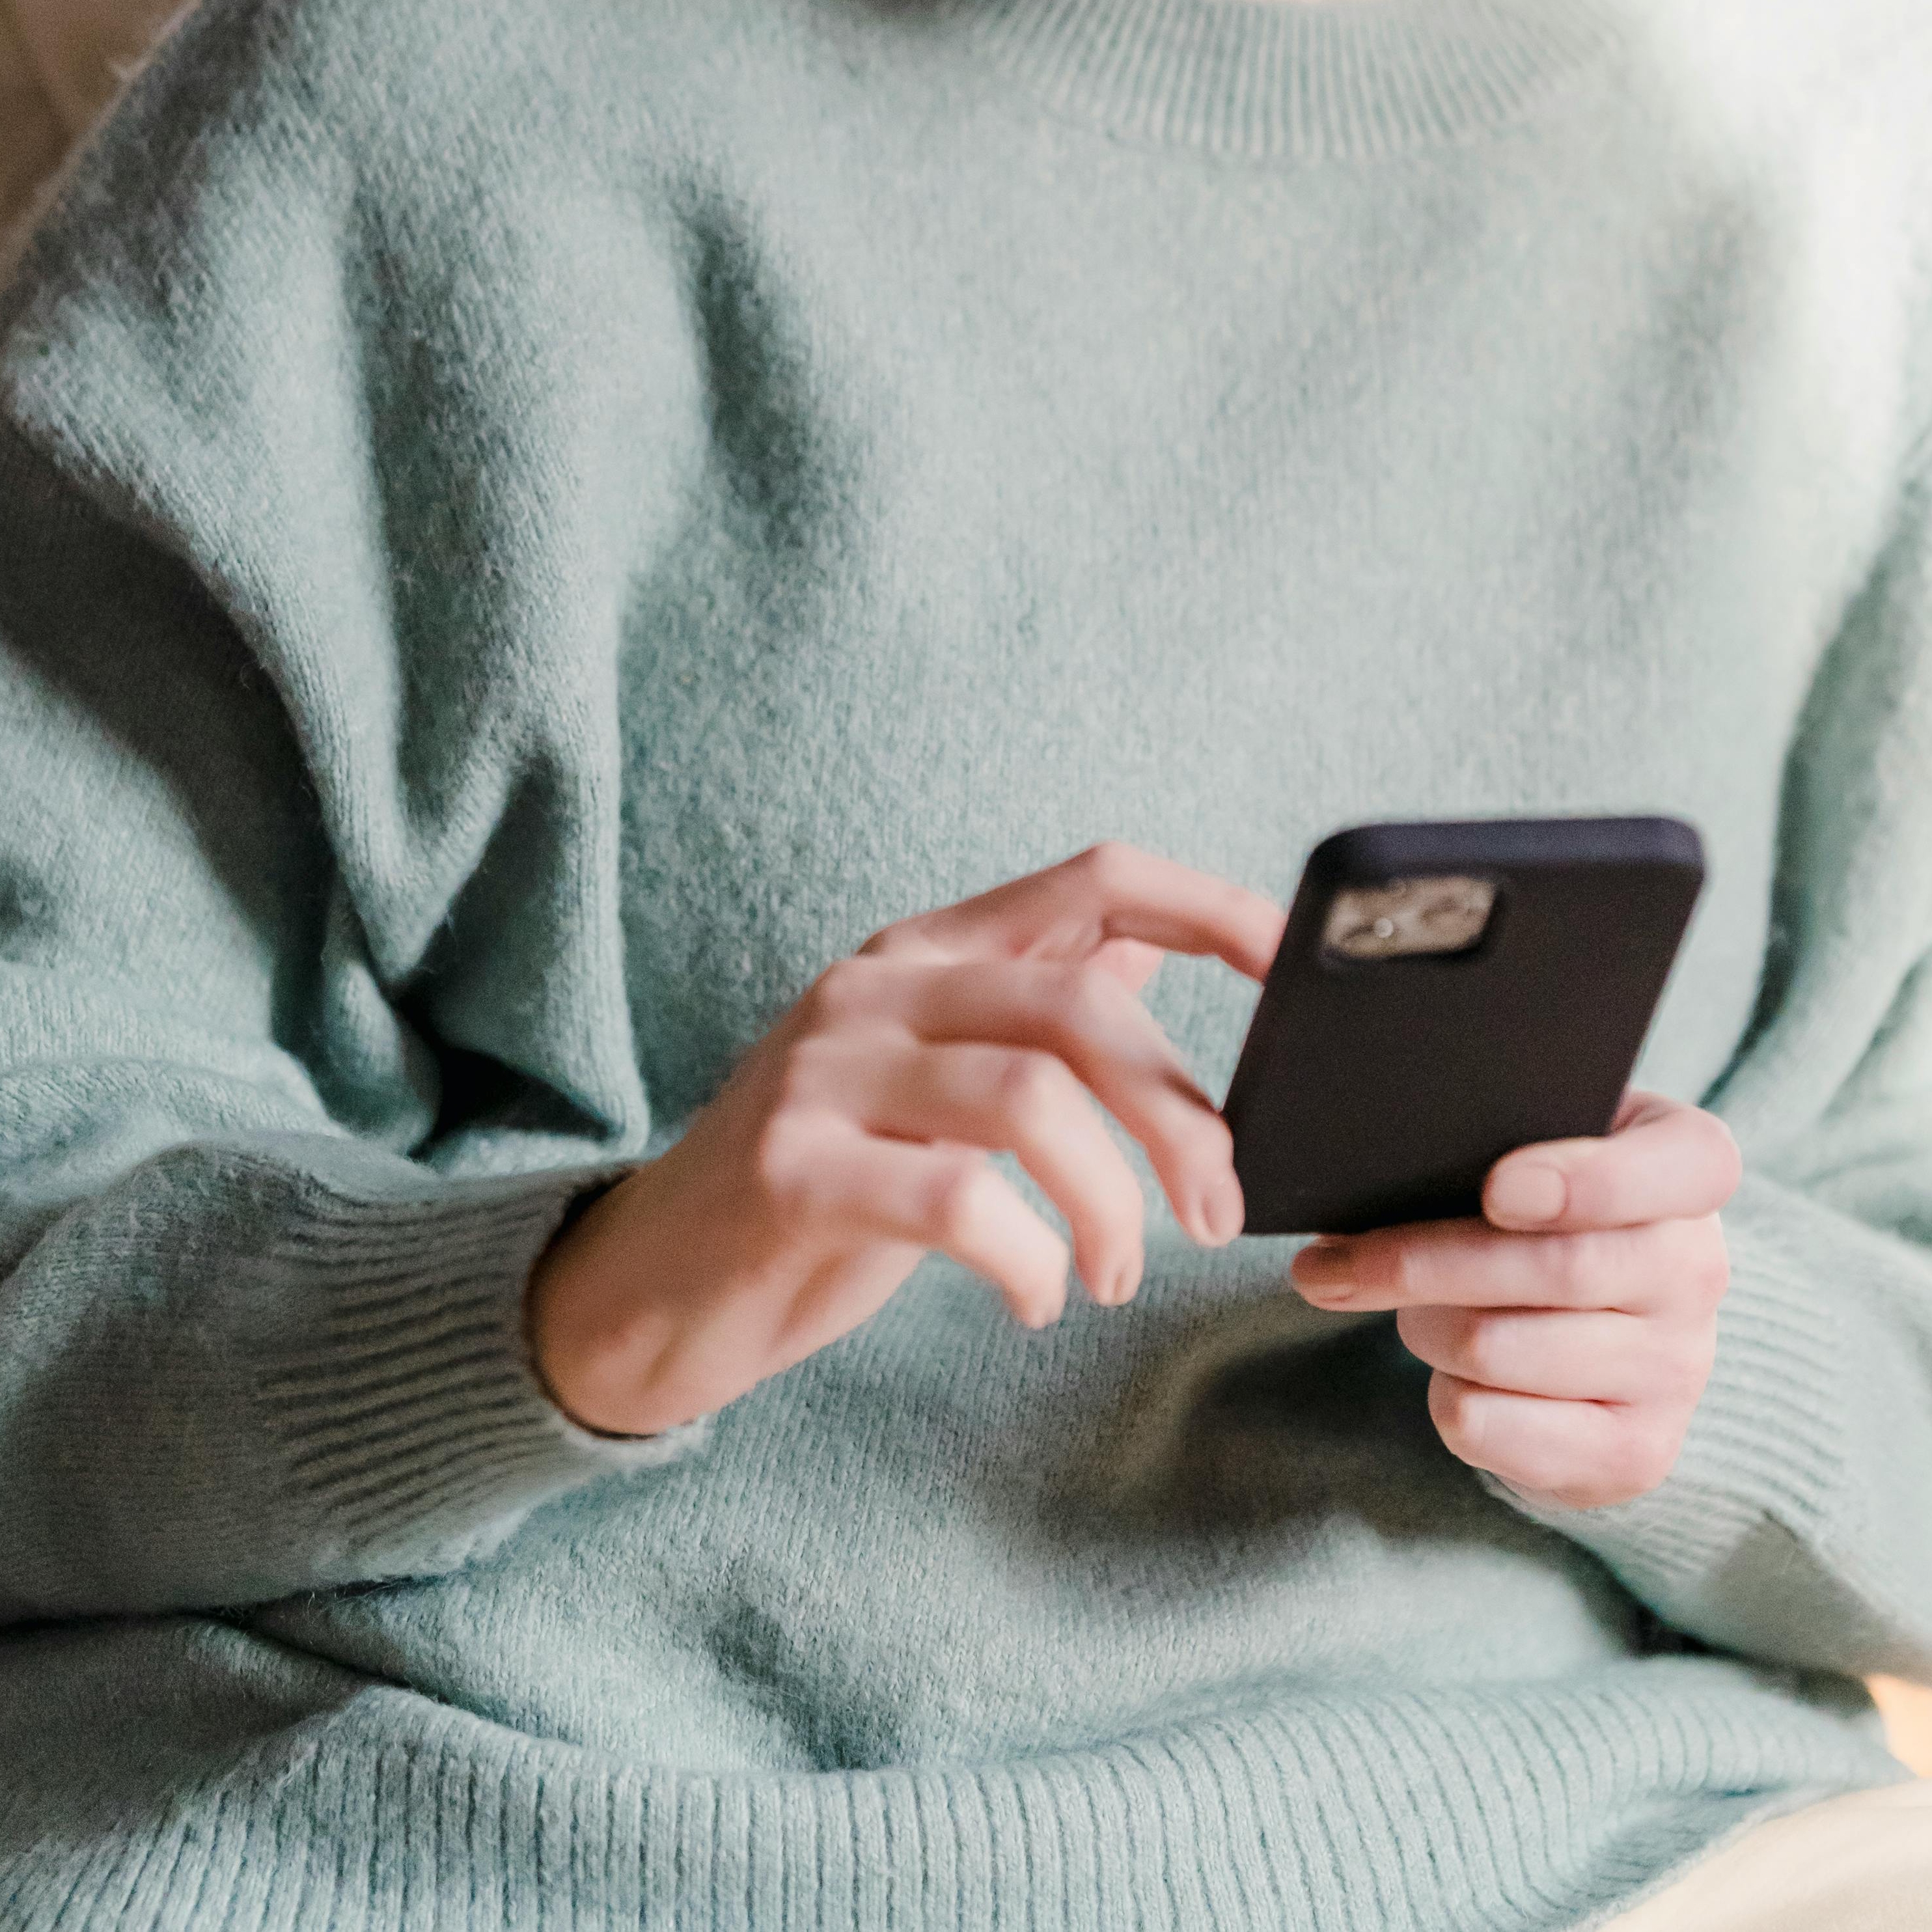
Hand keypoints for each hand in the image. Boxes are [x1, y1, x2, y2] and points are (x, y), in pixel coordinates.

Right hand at [527, 844, 1285, 1436]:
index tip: (1295, 970)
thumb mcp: (933, 1084)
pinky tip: (1032, 1298)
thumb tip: (1146, 962)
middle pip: (1081, 1002)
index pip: (1093, 877)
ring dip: (1111, 1202)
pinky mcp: (790, 1166)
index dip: (1211, 909)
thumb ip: (1022, 1016)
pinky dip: (1027, 1261)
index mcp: (927, 955)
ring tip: (1117, 1275)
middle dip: (1183, 1114)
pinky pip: (957, 1199)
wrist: (653, 1284)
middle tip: (1221, 1212)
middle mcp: (876, 987)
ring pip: (1029, 1096)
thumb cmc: (822, 1188)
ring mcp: (824, 1070)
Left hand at [1289, 1091, 1741, 1510]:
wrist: (1588, 1339)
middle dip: (1416, 1263)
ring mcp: (1675, 1368)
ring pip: (1499, 1348)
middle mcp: (1699, 1270)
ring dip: (1420, 1328)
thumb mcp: (1525, 1153)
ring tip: (1404, 1311)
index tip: (1498, 1190)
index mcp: (1688, 1170)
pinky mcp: (1633, 1452)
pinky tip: (1449, 1376)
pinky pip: (1489, 1425)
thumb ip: (1480, 1140)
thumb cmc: (1533, 1216)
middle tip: (1324, 1266)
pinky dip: (1443, 1396)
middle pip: (1554, 1268)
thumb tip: (1355, 1175)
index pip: (1687, 1164)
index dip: (1593, 1181)